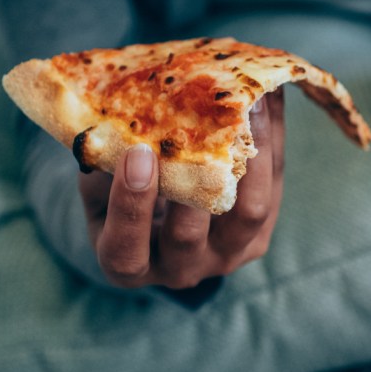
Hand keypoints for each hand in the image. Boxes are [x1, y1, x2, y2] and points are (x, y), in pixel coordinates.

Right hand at [78, 89, 285, 290]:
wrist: (155, 221)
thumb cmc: (114, 197)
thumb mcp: (97, 184)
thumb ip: (102, 160)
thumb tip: (116, 107)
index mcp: (127, 264)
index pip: (125, 251)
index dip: (130, 207)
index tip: (137, 154)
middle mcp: (180, 271)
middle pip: (191, 236)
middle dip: (193, 180)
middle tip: (200, 124)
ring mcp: (226, 256)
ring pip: (248, 214)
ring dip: (251, 157)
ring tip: (252, 103)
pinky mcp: (259, 235)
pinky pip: (273, 190)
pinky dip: (272, 144)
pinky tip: (270, 100)